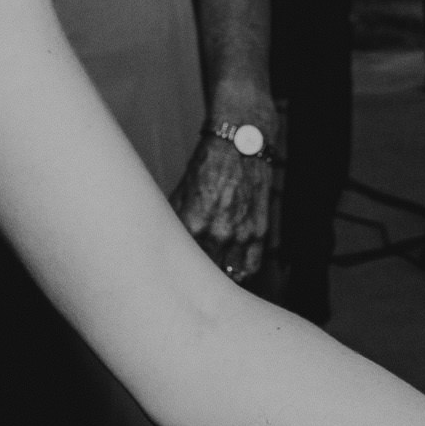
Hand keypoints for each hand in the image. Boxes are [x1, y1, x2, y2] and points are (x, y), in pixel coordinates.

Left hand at [174, 126, 275, 284]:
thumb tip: (166, 239)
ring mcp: (241, 235)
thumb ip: (175, 219)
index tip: (174, 274)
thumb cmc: (209, 165)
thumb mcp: (181, 191)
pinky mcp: (258, 232)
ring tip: (212, 277)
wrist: (240, 145)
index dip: (177, 269)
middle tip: (191, 279)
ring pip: (229, 274)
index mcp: (194, 224)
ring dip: (221, 276)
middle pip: (205, 272)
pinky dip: (242, 271)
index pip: (182, 261)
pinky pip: (251, 265)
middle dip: (198, 275)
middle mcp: (218, 234)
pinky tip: (234, 272)